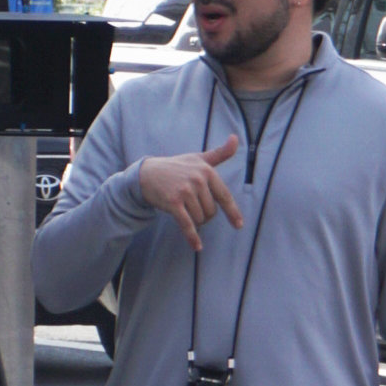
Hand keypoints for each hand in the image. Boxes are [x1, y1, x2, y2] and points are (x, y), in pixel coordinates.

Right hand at [139, 134, 243, 250]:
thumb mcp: (197, 158)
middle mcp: (197, 180)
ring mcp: (185, 191)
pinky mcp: (173, 203)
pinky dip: (192, 237)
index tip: (238, 225)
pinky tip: (197, 246)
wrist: (146, 174)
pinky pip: (187, 224)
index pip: (224, 196)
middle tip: (193, 209)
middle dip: (205, 216)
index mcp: (206, 171)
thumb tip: (235, 138)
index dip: (232, 212)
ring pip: (200, 219)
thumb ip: (219, 153)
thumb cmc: (176, 167)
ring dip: (195, 222)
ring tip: (186, 212)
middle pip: (211, 211)